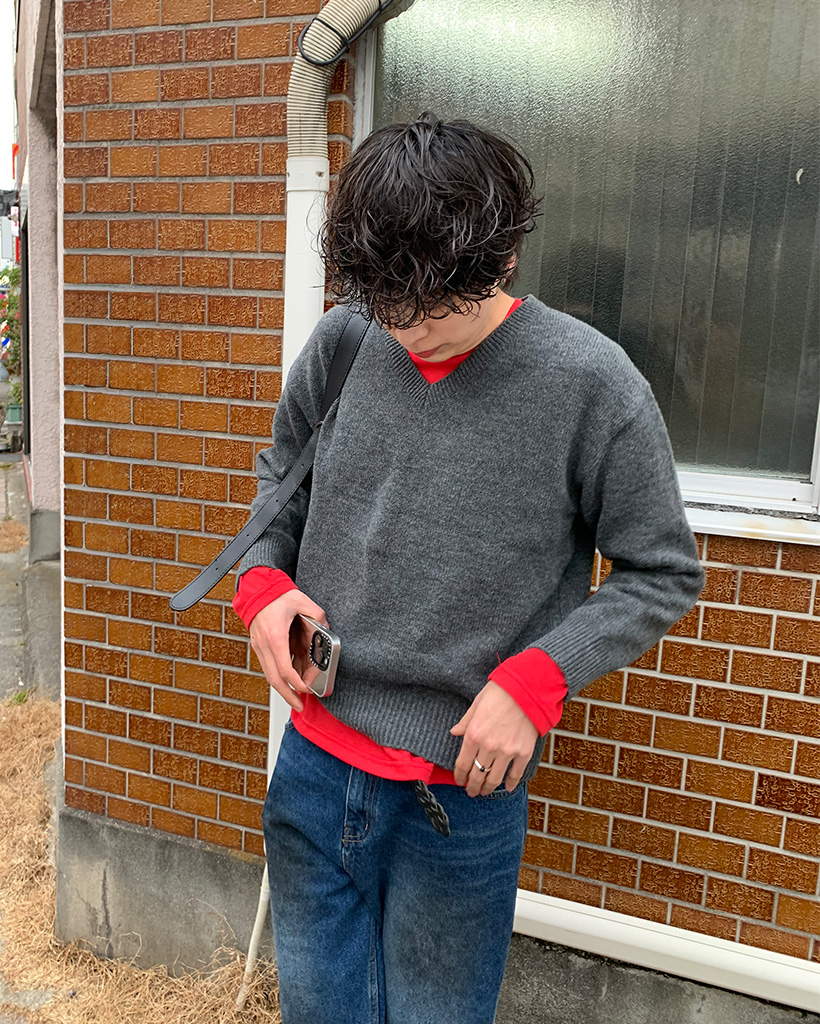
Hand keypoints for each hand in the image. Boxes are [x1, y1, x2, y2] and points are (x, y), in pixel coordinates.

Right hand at [249, 590, 327, 711]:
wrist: (256, 588)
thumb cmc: (277, 594)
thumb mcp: (303, 602)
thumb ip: (318, 616)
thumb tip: (326, 630)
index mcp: (276, 636)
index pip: (285, 670)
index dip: (296, 684)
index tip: (306, 690)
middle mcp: (264, 645)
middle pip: (274, 679)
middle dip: (287, 696)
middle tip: (299, 705)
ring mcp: (259, 646)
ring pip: (269, 675)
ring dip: (282, 689)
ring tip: (295, 697)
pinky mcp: (258, 645)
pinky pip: (268, 666)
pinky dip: (278, 676)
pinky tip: (289, 680)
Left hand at [451, 680, 538, 796]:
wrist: (526, 689)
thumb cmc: (500, 692)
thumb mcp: (476, 704)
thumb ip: (465, 722)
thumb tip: (455, 732)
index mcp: (474, 734)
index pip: (462, 764)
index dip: (459, 776)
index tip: (459, 780)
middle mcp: (489, 747)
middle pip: (477, 775)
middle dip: (472, 787)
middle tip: (471, 791)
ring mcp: (507, 751)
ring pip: (494, 779)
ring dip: (488, 788)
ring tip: (485, 791)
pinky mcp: (523, 752)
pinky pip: (516, 774)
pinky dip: (511, 783)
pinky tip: (506, 787)